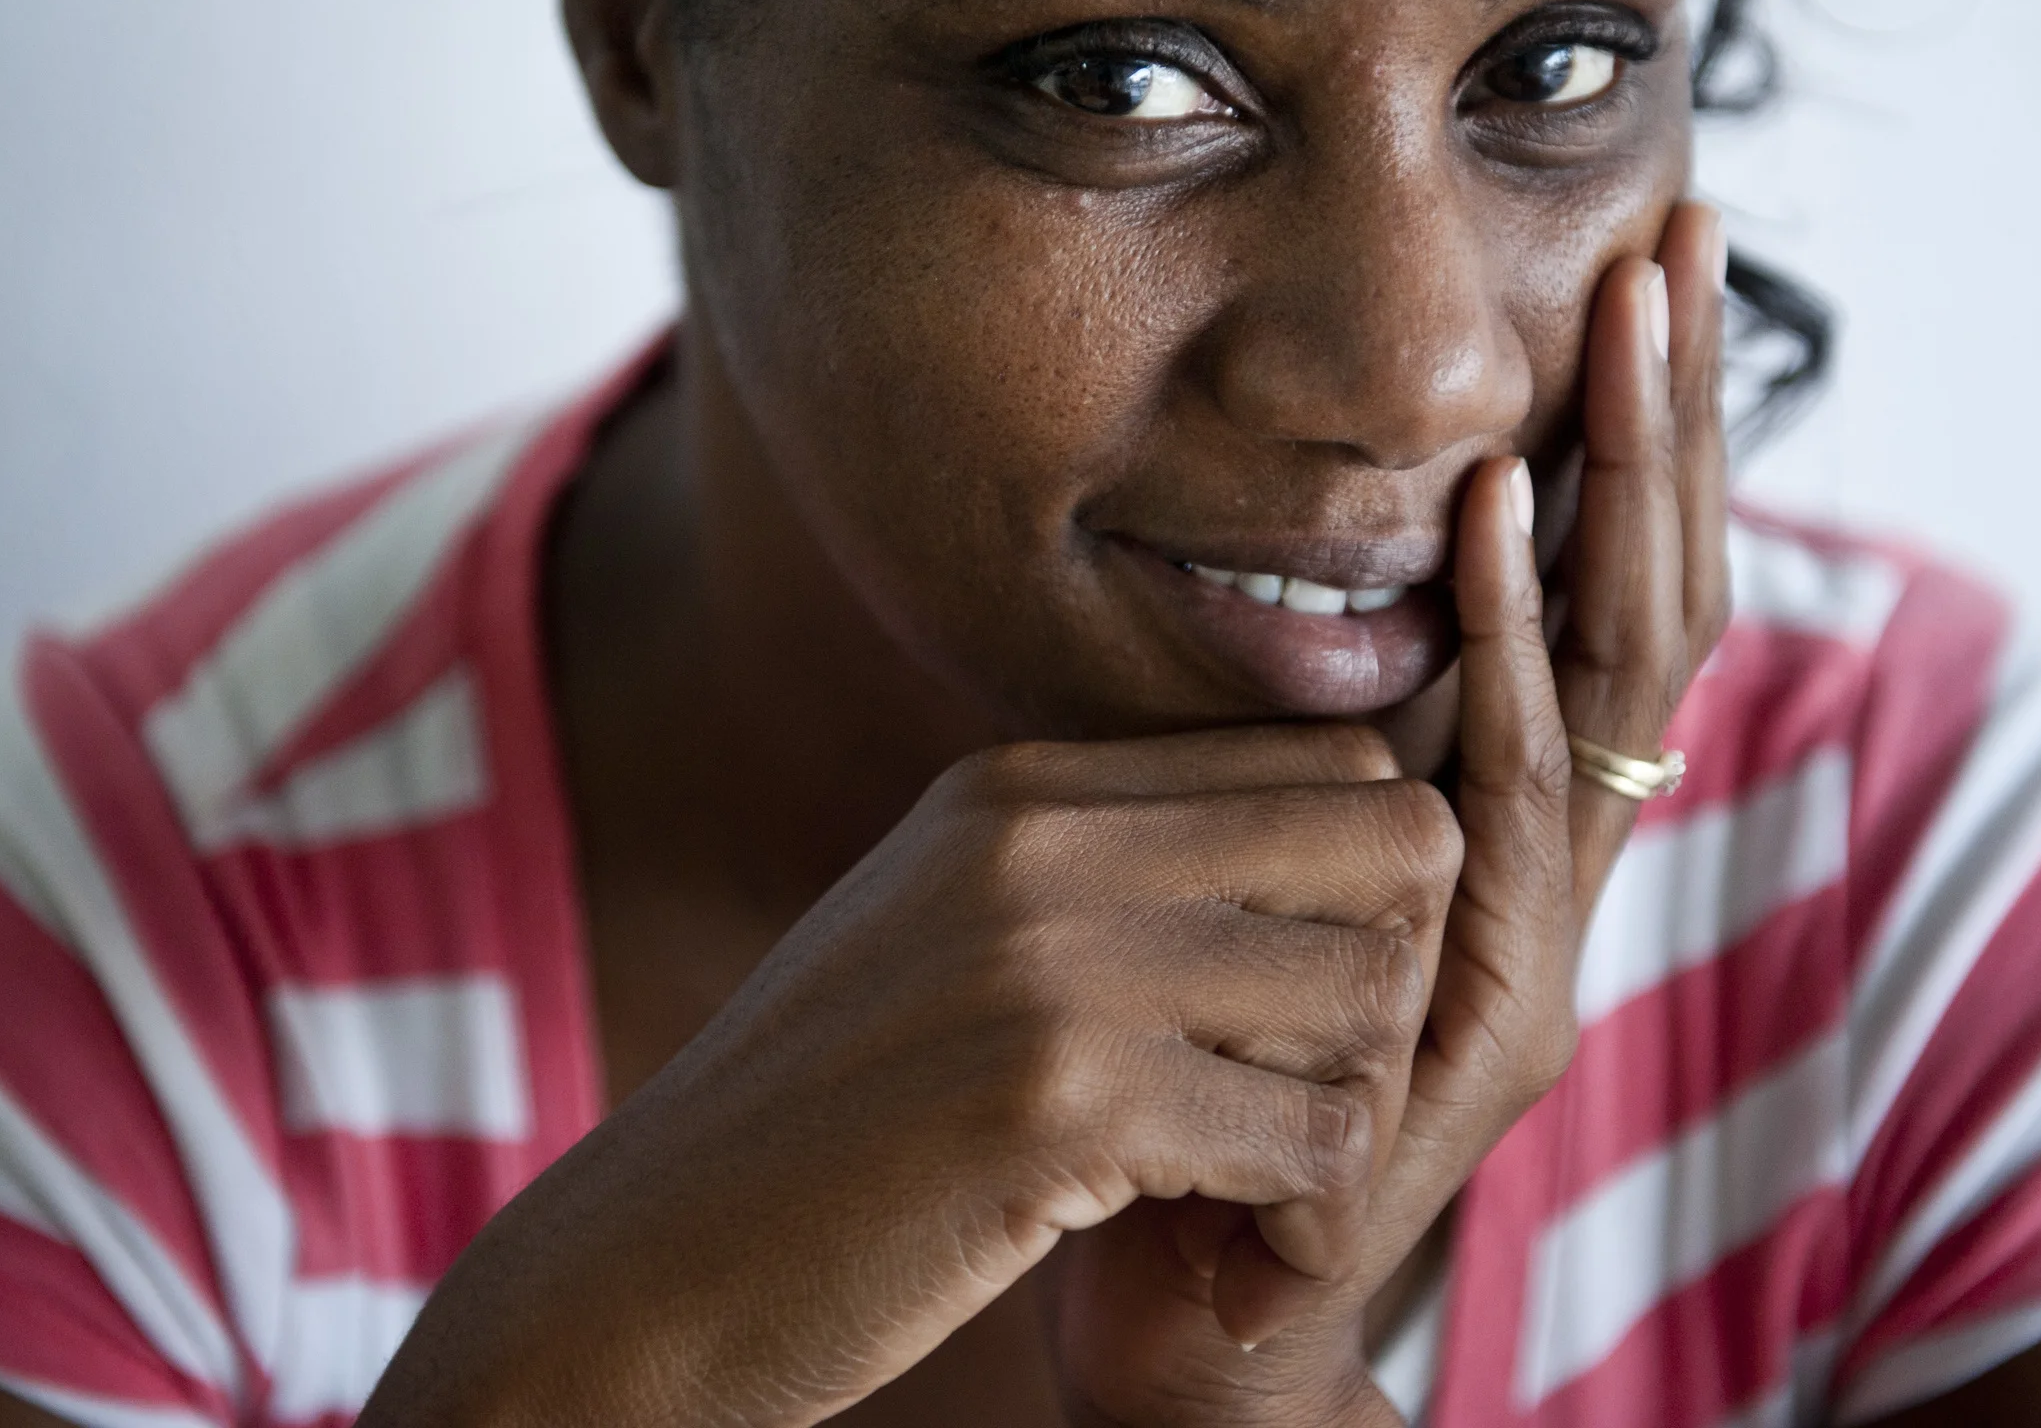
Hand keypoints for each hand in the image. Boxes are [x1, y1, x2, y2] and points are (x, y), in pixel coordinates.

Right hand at [361, 725, 1461, 1426]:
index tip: (1301, 1030)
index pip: (1326, 764)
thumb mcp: (945, 943)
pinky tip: (1235, 1276)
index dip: (1363, 899)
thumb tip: (1293, 855)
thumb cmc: (817, 1133)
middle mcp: (1043, 838)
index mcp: (1020, 788)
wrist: (647, 1272)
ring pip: (1370, 992)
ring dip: (1352, 1120)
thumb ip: (1089, 877)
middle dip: (1391, 988)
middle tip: (1316, 1112)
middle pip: (1392, 839)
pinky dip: (1308, 1228)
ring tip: (1266, 1208)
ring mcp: (1049, 958)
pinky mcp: (1060, 1098)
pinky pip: (1314, 1140)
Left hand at [1045, 202, 1734, 1426]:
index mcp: (1505, 813)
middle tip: (1680, 232)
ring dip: (1617, 487)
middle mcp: (1553, 864)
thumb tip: (1297, 564)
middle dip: (1670, 416)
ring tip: (1620, 318)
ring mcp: (1536, 940)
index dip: (1634, 429)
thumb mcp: (1257, 845)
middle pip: (1647, 600)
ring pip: (1614, 677)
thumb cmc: (1197, 1053)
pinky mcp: (1489, 1018)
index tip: (1635, 256)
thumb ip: (1308, 728)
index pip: (1600, 588)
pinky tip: (1489, 511)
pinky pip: (1504, 798)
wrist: (1168, 1293)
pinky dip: (1496, 640)